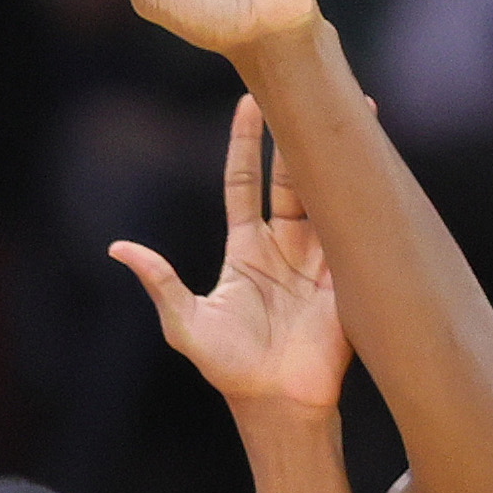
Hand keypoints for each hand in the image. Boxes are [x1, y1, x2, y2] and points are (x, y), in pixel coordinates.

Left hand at [111, 96, 350, 409]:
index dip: (247, 142)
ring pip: (327, 196)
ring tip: (351, 112)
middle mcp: (284, 246)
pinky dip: (363, 199)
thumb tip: (119, 249)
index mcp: (246, 249)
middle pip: (291, 178)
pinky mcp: (348, 278)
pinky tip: (373, 166)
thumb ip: (160, 282)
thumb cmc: (229, 369)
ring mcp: (319, 259)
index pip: (245, 181)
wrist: (277, 405)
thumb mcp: (186, 324)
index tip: (250, 100)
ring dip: (337, 157)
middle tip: (304, 88)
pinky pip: (355, 231)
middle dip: (297, 135)